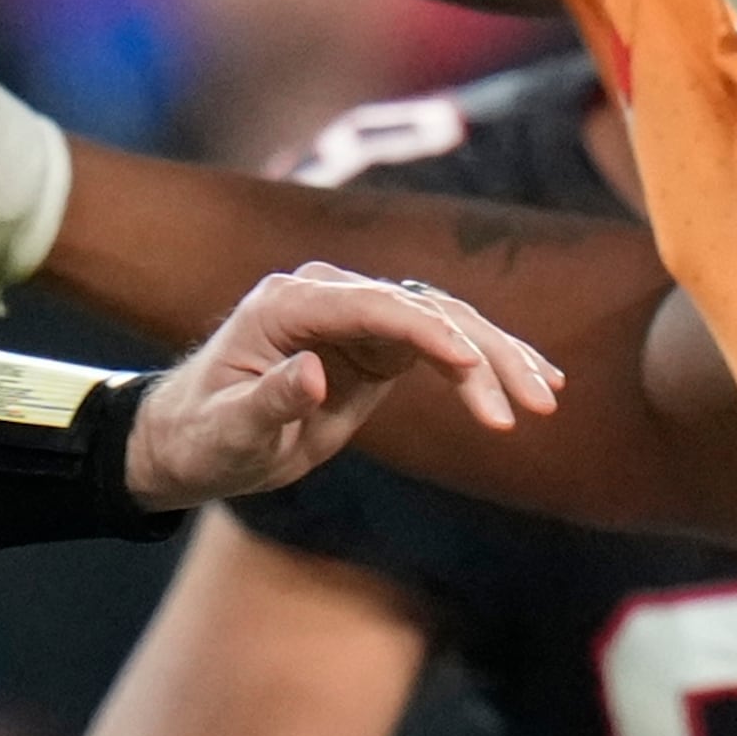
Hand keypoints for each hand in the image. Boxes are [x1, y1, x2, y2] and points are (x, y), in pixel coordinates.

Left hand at [122, 264, 562, 507]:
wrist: (192, 439)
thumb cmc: (202, 436)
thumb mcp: (227, 432)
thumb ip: (267, 403)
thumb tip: (312, 375)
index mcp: (288, 304)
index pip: (374, 305)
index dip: (427, 331)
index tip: (471, 366)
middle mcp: (327, 296)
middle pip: (421, 308)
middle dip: (480, 352)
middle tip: (528, 403)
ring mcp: (355, 315)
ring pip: (442, 321)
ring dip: (495, 358)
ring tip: (544, 399)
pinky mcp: (373, 344)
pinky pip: (440, 343)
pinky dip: (484, 362)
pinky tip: (533, 381)